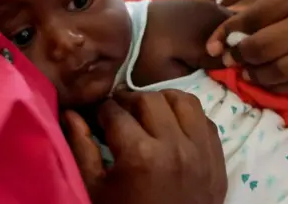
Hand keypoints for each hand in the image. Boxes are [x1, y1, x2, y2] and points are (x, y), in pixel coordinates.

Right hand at [62, 90, 226, 203]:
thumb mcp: (95, 189)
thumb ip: (81, 147)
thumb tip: (70, 112)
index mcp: (140, 154)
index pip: (115, 111)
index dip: (101, 110)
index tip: (96, 116)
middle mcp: (175, 146)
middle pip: (149, 98)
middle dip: (128, 102)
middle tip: (118, 115)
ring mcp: (201, 151)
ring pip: (183, 100)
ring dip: (162, 101)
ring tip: (147, 114)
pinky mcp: (217, 159)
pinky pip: (205, 120)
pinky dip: (188, 116)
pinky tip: (173, 127)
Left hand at [206, 0, 287, 99]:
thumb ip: (268, 1)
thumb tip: (228, 21)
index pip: (252, 17)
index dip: (225, 34)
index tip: (212, 46)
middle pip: (261, 47)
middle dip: (238, 57)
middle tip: (230, 60)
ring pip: (279, 71)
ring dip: (255, 76)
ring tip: (248, 72)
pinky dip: (279, 86)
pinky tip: (270, 80)